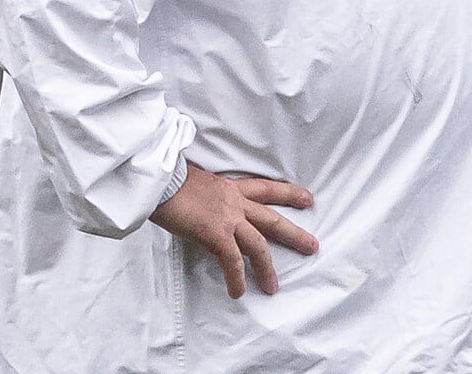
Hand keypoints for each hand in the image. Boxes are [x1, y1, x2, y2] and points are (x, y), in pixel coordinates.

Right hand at [150, 162, 317, 297]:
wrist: (160, 180)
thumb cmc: (170, 179)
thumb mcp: (198, 181)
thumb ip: (209, 195)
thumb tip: (204, 205)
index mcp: (231, 187)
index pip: (266, 189)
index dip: (289, 194)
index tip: (308, 199)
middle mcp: (235, 202)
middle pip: (272, 219)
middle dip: (294, 234)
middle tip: (312, 245)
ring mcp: (228, 218)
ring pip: (258, 245)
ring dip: (266, 268)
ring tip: (272, 287)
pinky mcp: (215, 234)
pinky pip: (231, 261)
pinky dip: (236, 278)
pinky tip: (238, 292)